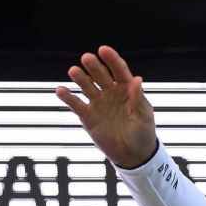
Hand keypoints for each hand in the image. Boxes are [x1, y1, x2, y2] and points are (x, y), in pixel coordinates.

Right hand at [54, 45, 156, 167]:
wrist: (133, 155)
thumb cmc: (143, 133)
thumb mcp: (144, 116)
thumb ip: (138, 99)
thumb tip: (137, 79)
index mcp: (126, 89)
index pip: (119, 70)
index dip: (111, 60)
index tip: (103, 50)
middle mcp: (110, 92)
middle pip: (101, 75)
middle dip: (94, 66)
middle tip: (87, 58)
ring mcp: (98, 103)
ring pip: (87, 86)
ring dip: (80, 78)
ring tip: (73, 71)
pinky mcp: (87, 116)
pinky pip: (76, 104)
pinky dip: (67, 97)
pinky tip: (60, 90)